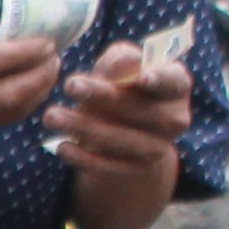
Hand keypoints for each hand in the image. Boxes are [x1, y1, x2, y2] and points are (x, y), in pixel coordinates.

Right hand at [0, 2, 65, 143]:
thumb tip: (19, 36)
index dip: (26, 52)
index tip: (47, 42)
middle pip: (3, 94)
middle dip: (39, 78)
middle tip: (54, 60)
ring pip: (5, 114)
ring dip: (35, 94)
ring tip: (46, 74)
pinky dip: (19, 106)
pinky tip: (27, 89)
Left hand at [46, 39, 189, 184]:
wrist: (125, 123)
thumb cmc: (122, 81)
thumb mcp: (121, 62)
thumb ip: (121, 58)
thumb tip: (119, 67)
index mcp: (176, 85)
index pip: (173, 80)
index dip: (159, 79)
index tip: (141, 78)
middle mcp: (175, 118)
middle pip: (142, 111)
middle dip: (104, 98)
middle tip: (70, 85)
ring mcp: (159, 147)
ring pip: (124, 140)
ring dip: (85, 128)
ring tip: (52, 116)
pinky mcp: (138, 169)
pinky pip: (111, 166)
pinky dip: (85, 158)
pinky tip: (61, 146)